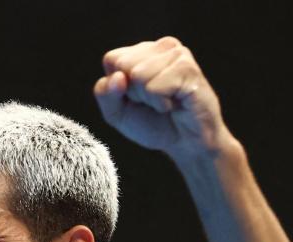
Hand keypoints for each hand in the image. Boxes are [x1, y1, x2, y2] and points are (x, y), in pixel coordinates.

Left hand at [94, 37, 232, 158]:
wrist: (186, 143)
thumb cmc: (153, 124)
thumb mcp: (116, 113)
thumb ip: (105, 94)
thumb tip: (117, 77)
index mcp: (141, 52)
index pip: (112, 59)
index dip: (118, 87)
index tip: (137, 98)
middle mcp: (160, 47)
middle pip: (124, 65)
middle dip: (134, 92)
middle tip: (154, 101)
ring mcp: (177, 54)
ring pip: (139, 75)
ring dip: (150, 99)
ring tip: (166, 102)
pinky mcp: (188, 68)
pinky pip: (155, 87)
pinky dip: (162, 103)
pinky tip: (176, 104)